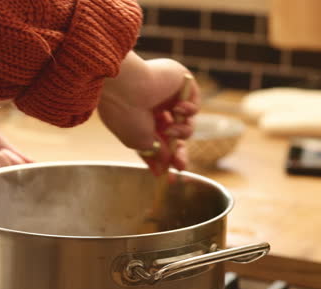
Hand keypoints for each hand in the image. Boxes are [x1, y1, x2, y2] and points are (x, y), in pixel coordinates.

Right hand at [97, 52, 199, 174]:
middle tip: (180, 166)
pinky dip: (189, 112)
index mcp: (140, 116)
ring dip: (183, 132)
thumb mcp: (141, 143)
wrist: (125, 89)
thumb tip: (165, 168)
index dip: (165, 157)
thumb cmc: (126, 115)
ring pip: (186, 122)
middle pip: (175, 133)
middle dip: (179, 151)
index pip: (158, 140)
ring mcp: (168, 93)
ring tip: (171, 131)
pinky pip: (194, 104)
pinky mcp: (181, 81)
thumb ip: (157, 155)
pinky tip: (177, 108)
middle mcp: (154, 105)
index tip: (169, 175)